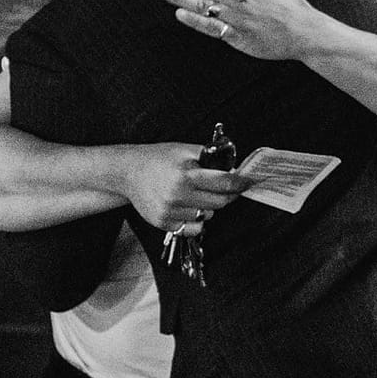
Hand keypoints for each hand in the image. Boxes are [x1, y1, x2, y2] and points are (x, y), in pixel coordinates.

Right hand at [120, 142, 254, 231]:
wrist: (128, 172)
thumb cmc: (159, 158)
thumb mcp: (184, 149)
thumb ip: (209, 156)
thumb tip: (234, 168)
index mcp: (186, 175)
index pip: (224, 184)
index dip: (240, 183)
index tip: (248, 182)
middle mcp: (178, 195)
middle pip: (220, 203)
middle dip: (227, 195)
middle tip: (224, 187)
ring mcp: (170, 212)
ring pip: (207, 216)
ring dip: (208, 206)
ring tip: (195, 193)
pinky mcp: (163, 224)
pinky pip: (193, 228)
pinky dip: (195, 219)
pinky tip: (187, 206)